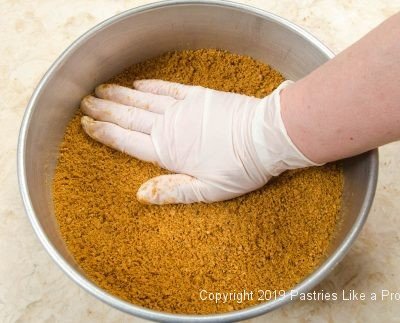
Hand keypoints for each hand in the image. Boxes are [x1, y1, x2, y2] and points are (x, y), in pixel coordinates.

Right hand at [80, 79, 317, 203]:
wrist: (266, 137)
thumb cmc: (241, 168)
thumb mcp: (208, 191)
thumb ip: (173, 192)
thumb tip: (141, 195)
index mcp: (169, 153)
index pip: (127, 141)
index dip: (105, 132)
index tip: (86, 124)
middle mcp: (170, 128)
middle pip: (129, 117)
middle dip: (104, 109)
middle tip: (85, 102)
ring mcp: (183, 109)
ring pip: (143, 100)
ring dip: (120, 95)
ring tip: (102, 89)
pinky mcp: (198, 97)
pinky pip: (168, 88)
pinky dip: (151, 86)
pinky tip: (138, 83)